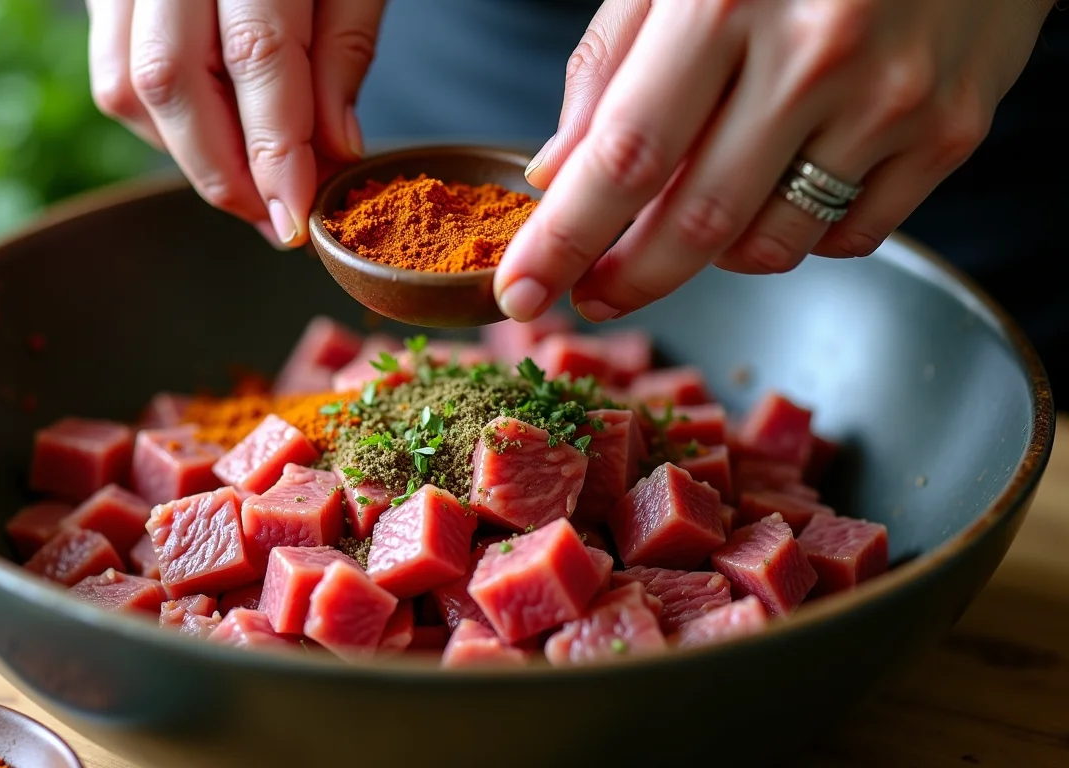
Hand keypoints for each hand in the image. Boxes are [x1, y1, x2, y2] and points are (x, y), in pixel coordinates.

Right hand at [86, 0, 385, 246]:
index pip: (255, 54)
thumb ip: (344, 49)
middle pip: (170, 79)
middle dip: (221, 171)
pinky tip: (212, 136)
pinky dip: (161, 123)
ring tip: (249, 186)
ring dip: (187, 154)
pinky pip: (113, 69)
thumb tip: (333, 150)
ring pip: (127, 84)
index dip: (274, 149)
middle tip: (271, 219)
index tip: (295, 218)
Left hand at [496, 0, 1056, 321]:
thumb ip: (613, 60)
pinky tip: (778, 189)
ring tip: (691, 217)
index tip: (520, 293)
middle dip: (626, 278)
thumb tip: (557, 173)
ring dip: (711, 255)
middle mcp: (816, 55)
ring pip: (770, 246)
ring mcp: (893, 99)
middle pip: (695, 222)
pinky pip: (849, 236)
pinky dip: (796, 236)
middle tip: (592, 294)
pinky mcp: (951, 131)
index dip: (564, 240)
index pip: (625, 156)